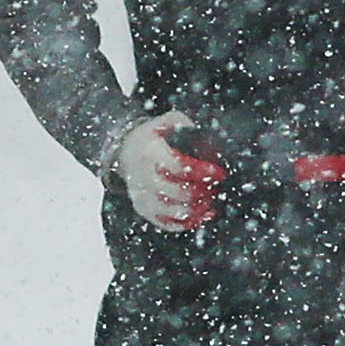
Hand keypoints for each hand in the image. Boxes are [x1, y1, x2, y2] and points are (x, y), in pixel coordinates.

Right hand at [114, 112, 223, 228]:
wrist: (125, 152)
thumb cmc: (151, 137)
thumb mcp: (165, 122)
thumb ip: (183, 124)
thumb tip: (201, 133)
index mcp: (150, 153)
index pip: (178, 166)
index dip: (202, 171)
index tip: (219, 172)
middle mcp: (143, 177)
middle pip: (177, 191)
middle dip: (202, 191)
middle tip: (215, 186)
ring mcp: (142, 196)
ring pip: (173, 211)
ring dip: (197, 209)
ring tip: (211, 200)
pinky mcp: (144, 210)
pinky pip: (167, 223)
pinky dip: (188, 222)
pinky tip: (203, 214)